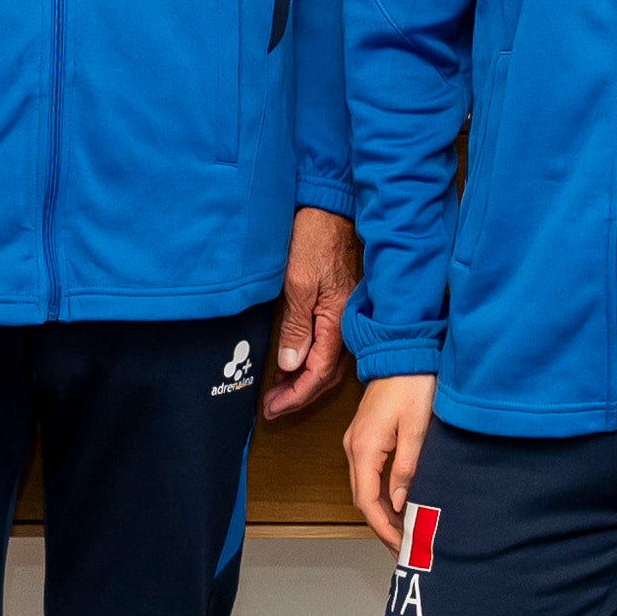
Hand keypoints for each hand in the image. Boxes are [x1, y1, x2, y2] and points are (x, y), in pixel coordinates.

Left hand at [265, 205, 357, 421]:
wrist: (329, 208)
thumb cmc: (313, 239)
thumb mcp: (298, 282)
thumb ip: (296, 326)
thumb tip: (291, 365)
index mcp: (337, 321)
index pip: (319, 373)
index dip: (296, 395)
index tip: (272, 408)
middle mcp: (345, 323)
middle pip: (326, 374)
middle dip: (299, 395)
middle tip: (271, 406)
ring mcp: (343, 316)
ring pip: (328, 362)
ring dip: (303, 380)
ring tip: (278, 391)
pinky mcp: (338, 306)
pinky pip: (327, 346)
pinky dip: (310, 361)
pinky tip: (293, 363)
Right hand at [342, 371, 432, 552]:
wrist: (403, 353)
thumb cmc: (412, 385)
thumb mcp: (416, 431)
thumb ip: (406, 470)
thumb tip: (398, 503)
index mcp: (364, 448)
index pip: (367, 501)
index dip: (383, 527)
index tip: (401, 545)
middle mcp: (354, 447)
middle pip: (362, 499)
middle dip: (382, 526)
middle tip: (405, 547)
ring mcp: (356, 441)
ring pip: (365, 488)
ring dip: (381, 512)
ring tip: (404, 531)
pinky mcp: (365, 437)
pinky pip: (368, 474)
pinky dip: (380, 495)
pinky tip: (397, 504)